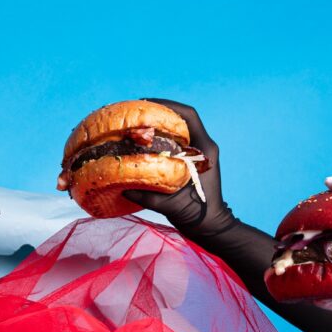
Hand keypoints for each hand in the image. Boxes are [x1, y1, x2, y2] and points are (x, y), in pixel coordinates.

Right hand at [122, 100, 237, 242]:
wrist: (211, 228)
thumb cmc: (197, 217)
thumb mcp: (171, 206)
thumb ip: (147, 197)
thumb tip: (121, 188)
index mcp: (204, 150)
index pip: (188, 116)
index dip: (167, 106)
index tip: (146, 104)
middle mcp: (203, 147)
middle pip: (180, 119)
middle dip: (158, 112)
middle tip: (134, 113)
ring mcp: (198, 154)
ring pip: (177, 130)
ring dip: (157, 125)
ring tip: (135, 125)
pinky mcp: (191, 163)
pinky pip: (174, 143)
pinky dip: (158, 140)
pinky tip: (140, 144)